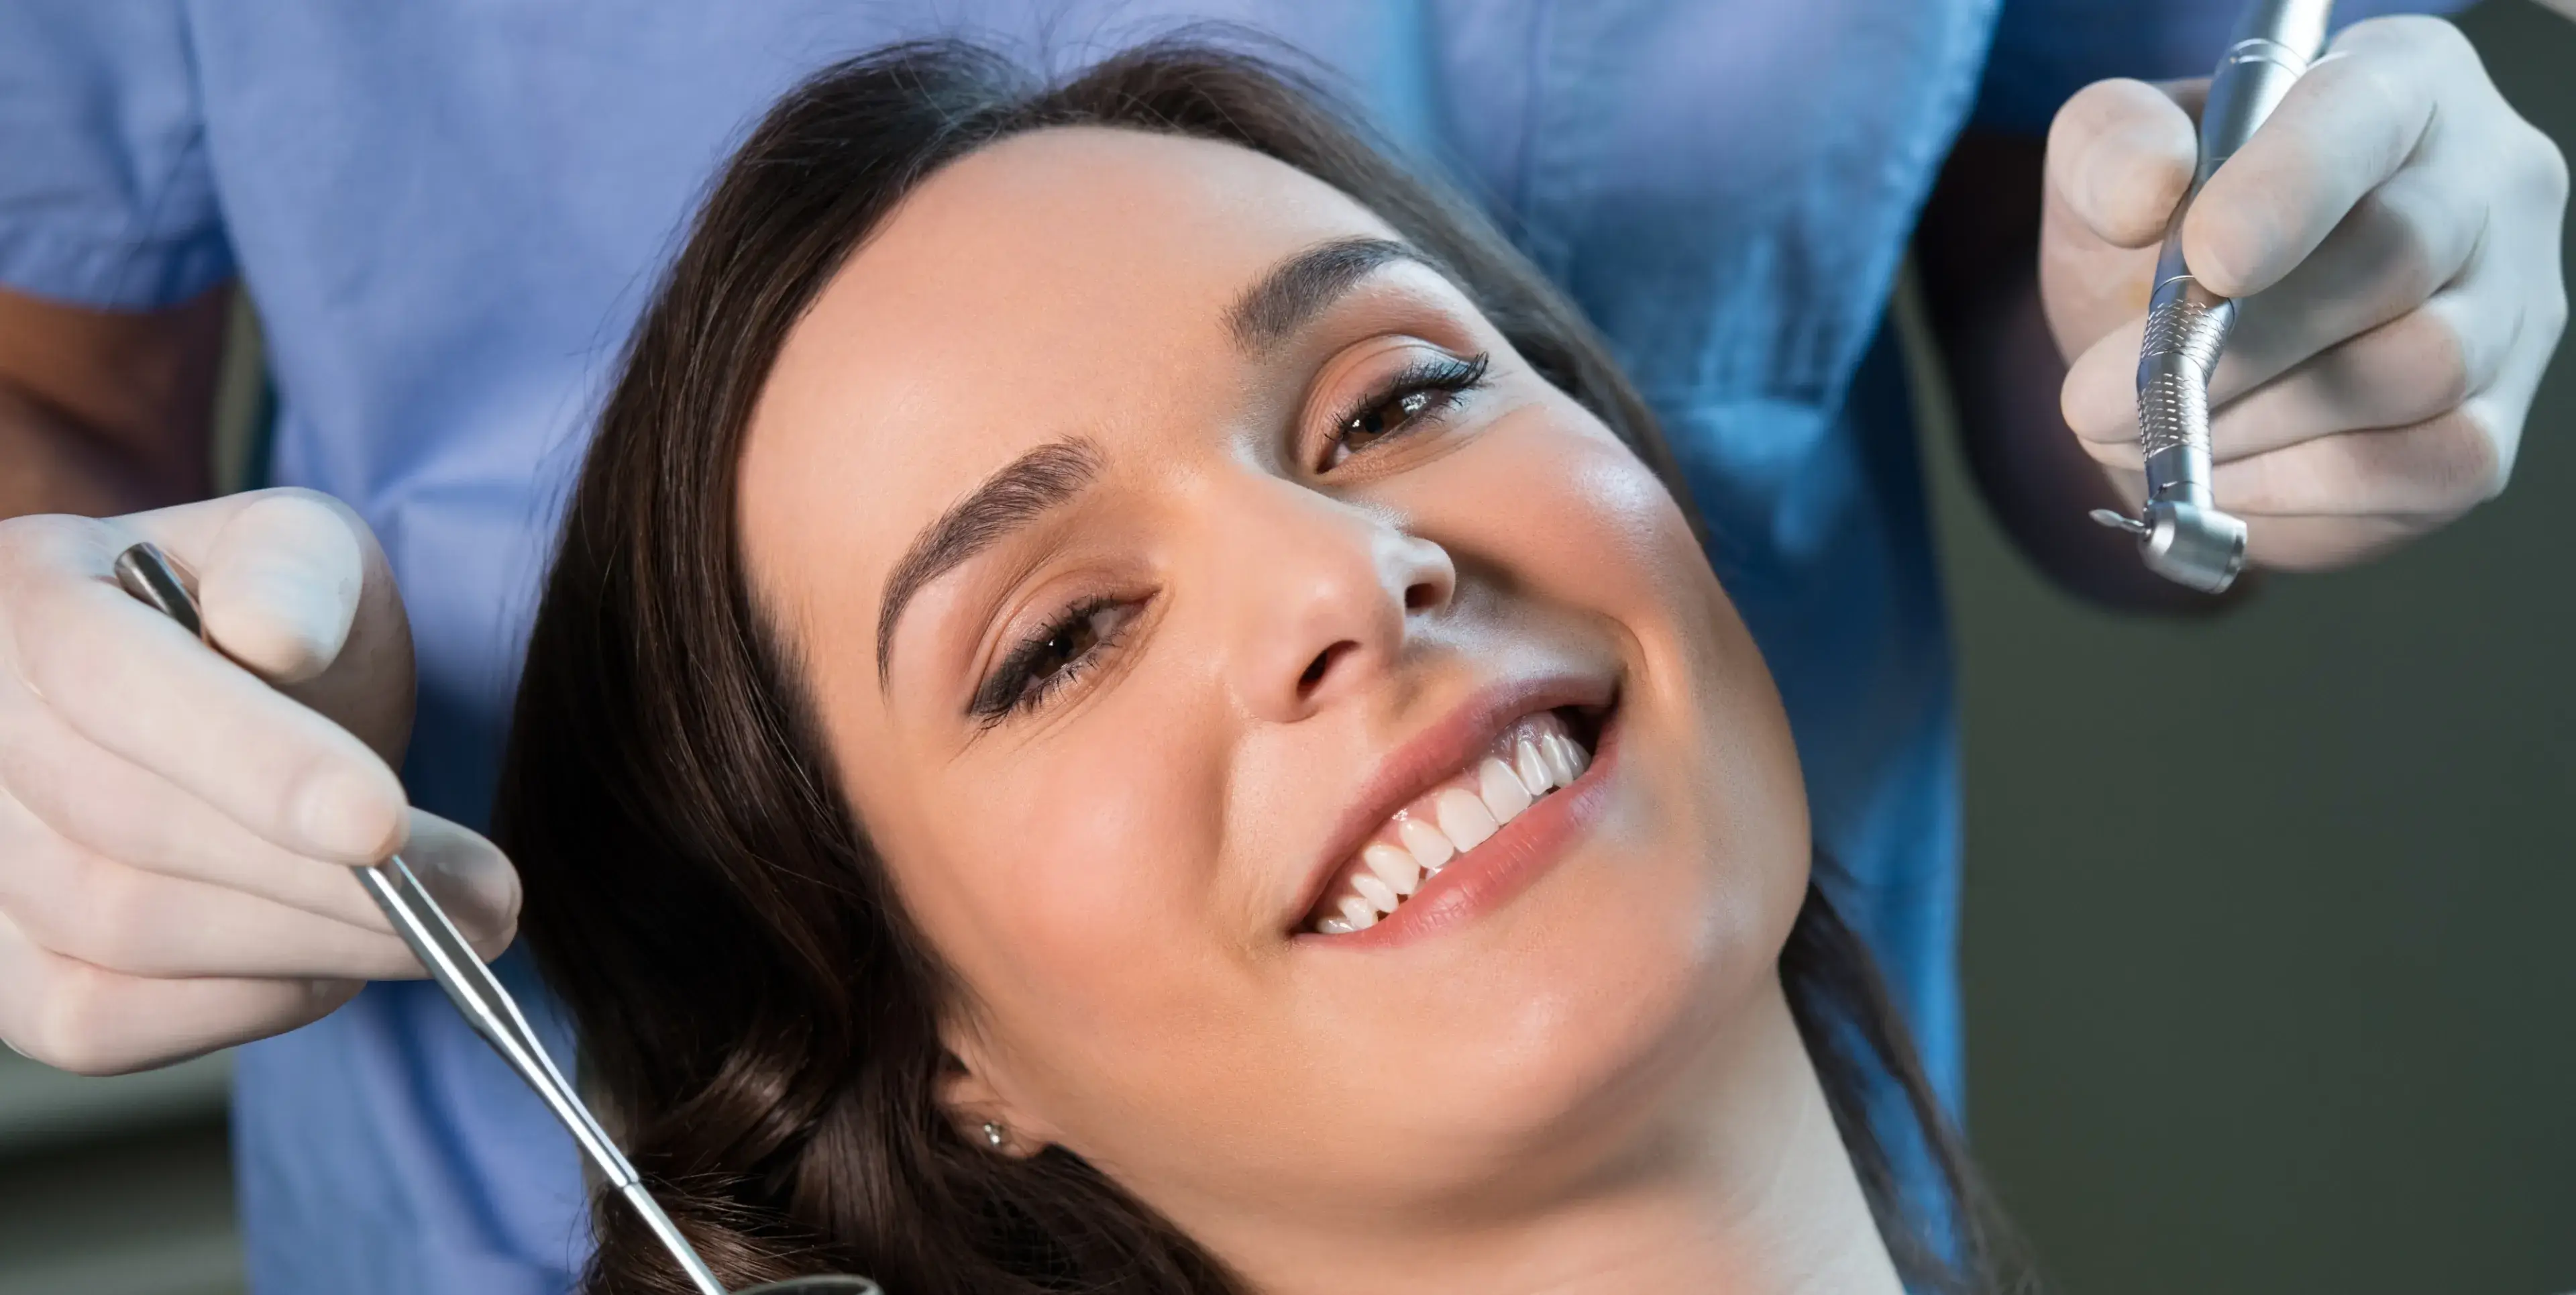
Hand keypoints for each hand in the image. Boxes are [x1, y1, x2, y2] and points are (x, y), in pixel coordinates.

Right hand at [0, 488, 518, 1073]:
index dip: (252, 761)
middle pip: (129, 830)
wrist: (232, 701)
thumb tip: (273, 636)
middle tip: (486, 901)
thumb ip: (296, 574)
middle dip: (326, 879)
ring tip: (444, 929)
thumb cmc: (272, 616)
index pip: (115, 682)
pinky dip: (243, 1004)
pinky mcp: (6, 970)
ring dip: (309, 945)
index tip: (384, 822)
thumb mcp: (306, 553)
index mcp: (32, 590)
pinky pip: (103, 1022)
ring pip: (122, 934)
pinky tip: (337, 962)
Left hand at [2041, 16, 2567, 570]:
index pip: (2367, 113)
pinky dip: (2303, 485)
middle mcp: (2484, 182)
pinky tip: (2218, 477)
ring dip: (2255, 421)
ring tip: (2147, 436)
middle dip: (2237, 345)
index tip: (2208, 259)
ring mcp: (2508, 310)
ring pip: (2420, 370)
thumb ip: (2108, 148)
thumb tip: (2144, 190)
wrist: (2182, 348)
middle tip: (2098, 400)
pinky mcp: (2489, 428)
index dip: (2291, 189)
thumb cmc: (2161, 235)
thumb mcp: (2107, 165)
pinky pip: (2430, 466)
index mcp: (2395, 81)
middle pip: (2399, 257)